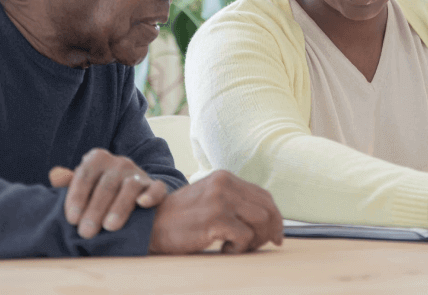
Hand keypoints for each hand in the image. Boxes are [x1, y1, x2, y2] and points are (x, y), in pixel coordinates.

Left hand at [49, 148, 166, 238]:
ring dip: (119, 207)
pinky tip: (142, 204)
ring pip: (130, 186)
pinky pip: (157, 188)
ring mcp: (139, 173)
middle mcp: (120, 163)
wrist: (129, 195)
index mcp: (98, 159)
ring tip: (109, 227)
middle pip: (106, 184)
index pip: (85, 175)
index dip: (77, 197)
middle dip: (95, 209)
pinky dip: (151, 195)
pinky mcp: (155, 186)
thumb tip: (54, 175)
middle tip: (86, 232)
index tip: (71, 219)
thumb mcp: (82, 186)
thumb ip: (68, 183)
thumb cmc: (97, 192)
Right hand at [148, 169, 283, 254]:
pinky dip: (240, 248)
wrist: (151, 224)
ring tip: (238, 246)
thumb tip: (266, 218)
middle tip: (264, 244)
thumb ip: (234, 201)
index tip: (276, 234)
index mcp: (225, 177)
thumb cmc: (182, 218)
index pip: (264, 195)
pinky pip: (245, 236)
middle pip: (267, 208)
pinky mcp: (215, 219)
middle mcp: (225, 184)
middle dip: (271, 230)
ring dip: (255, 240)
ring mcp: (220, 200)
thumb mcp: (210, 198)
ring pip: (261, 221)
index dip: (275, 216)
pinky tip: (224, 249)